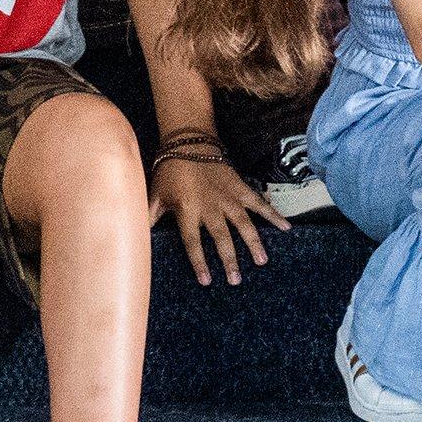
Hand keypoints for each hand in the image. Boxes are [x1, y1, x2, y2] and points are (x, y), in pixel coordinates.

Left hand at [151, 138, 275, 283]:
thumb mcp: (155, 195)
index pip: (193, 242)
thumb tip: (135, 240)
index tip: (206, 282)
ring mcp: (228, 196)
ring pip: (244, 224)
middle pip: (221, 238)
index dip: (199, 263)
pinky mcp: (240, 187)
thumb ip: (148, 219)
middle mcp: (210, 206)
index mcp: (187, 210)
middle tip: (236, 280)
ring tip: (261, 261)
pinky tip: (286, 228)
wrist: (189, 140)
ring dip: (253, 243)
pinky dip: (273, 215)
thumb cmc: (169, 170)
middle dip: (229, 260)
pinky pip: (259, 203)